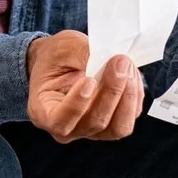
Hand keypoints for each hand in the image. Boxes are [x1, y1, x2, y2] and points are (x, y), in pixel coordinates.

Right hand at [26, 30, 144, 142]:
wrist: (60, 62)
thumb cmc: (55, 57)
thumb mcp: (63, 47)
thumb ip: (83, 54)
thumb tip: (109, 61)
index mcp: (44, 112)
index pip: (60, 121)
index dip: (77, 105)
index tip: (89, 80)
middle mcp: (67, 128)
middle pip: (95, 122)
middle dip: (112, 91)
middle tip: (119, 62)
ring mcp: (90, 130)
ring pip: (117, 127)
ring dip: (127, 96)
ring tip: (127, 68)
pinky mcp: (111, 125)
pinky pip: (128, 118)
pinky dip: (134, 96)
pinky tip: (130, 74)